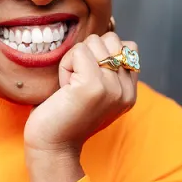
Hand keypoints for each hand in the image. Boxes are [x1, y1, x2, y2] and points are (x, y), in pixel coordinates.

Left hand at [24, 32, 138, 154]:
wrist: (52, 144)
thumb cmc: (66, 112)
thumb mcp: (96, 89)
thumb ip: (109, 68)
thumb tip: (110, 37)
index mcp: (130, 92)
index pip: (128, 47)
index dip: (102, 52)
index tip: (88, 78)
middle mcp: (126, 91)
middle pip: (111, 39)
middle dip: (88, 52)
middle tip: (77, 81)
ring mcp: (112, 88)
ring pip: (93, 42)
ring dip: (74, 59)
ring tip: (71, 86)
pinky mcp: (93, 86)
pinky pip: (79, 51)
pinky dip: (66, 64)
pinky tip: (64, 86)